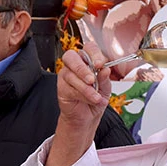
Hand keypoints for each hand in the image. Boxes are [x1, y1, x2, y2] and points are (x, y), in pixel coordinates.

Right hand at [45, 44, 110, 165]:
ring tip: (97, 98)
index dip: (94, 54)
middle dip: (82, 68)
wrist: (87, 116)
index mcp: (87, 60)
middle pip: (71, 57)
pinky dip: (83, 96)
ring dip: (86, 88)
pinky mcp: (61, 88)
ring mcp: (65, 76)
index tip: (100, 64)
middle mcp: (73, 65)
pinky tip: (91, 100)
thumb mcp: (105, 87)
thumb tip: (105, 70)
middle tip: (91, 80)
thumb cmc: (96, 97)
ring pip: (71, 76)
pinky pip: (70, 89)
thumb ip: (104, 78)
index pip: (88, 49)